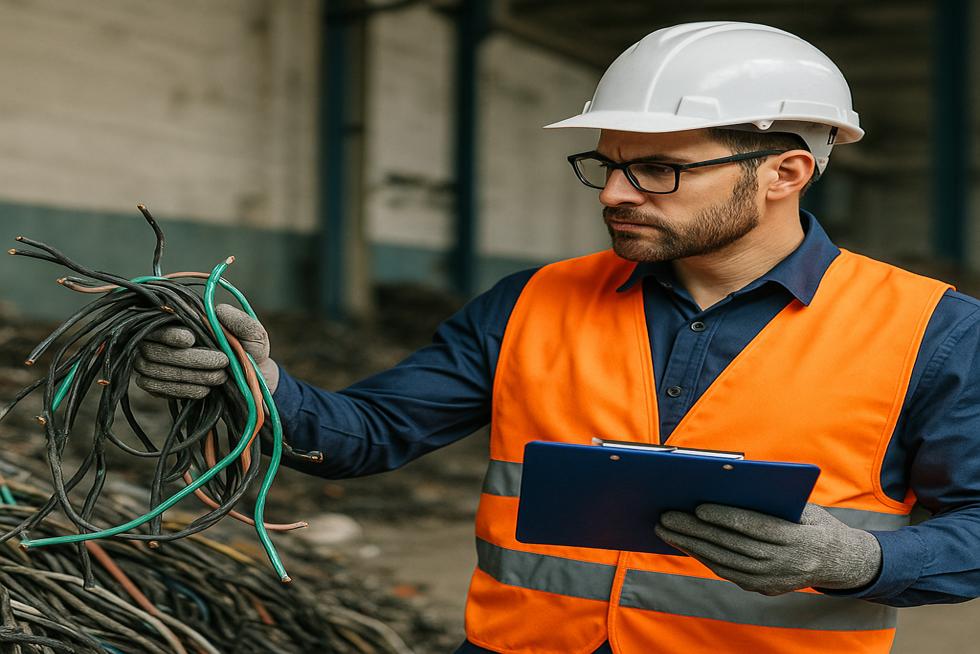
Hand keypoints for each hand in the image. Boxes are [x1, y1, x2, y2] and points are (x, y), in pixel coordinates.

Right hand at [134, 304, 278, 399]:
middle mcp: (160, 340)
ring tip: (220, 377)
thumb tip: (220, 310)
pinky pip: (160, 389)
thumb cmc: (248, 353)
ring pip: (156, 370)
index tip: (190, 339)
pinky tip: (205, 389)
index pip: (157, 325)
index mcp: (180, 321)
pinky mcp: (157, 386)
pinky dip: (184, 389)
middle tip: (222, 362)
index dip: (169, 332)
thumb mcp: (254, 336)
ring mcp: (154, 364)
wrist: (249, 383)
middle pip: (155, 350)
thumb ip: (241, 322)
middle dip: (190, 358)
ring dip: (190, 375)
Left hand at [655, 503, 881, 595]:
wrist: (840, 562)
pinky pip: (727, 573)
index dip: (727, 517)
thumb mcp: (805, 507)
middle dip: (696, 531)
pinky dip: (703, 557)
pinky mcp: (764, 588)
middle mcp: (786, 564)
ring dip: (691, 546)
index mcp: (799, 539)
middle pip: (733, 546)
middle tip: (666, 517)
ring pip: (725, 562)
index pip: (756, 527)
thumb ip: (772, 500)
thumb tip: (731, 484)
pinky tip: (684, 544)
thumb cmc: (814, 523)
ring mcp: (774, 580)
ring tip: (666, 530)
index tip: (698, 506)